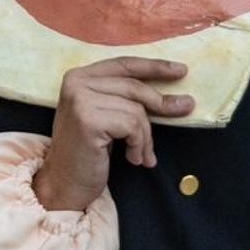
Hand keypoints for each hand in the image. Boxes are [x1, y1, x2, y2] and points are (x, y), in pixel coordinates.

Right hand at [33, 57, 193, 211]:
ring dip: (146, 136)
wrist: (64, 184)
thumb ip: (127, 99)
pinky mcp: (88, 120)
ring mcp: (80, 100)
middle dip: (161, 103)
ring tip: (141, 154)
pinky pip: (132, 125)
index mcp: (79, 76)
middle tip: (185, 109)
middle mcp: (76, 82)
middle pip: (134, 86)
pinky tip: (133, 158)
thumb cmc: (88, 152)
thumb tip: (176, 98)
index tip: (181, 70)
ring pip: (136, 109)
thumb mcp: (106, 116)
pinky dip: (139, 144)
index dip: (154, 66)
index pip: (124, 64)